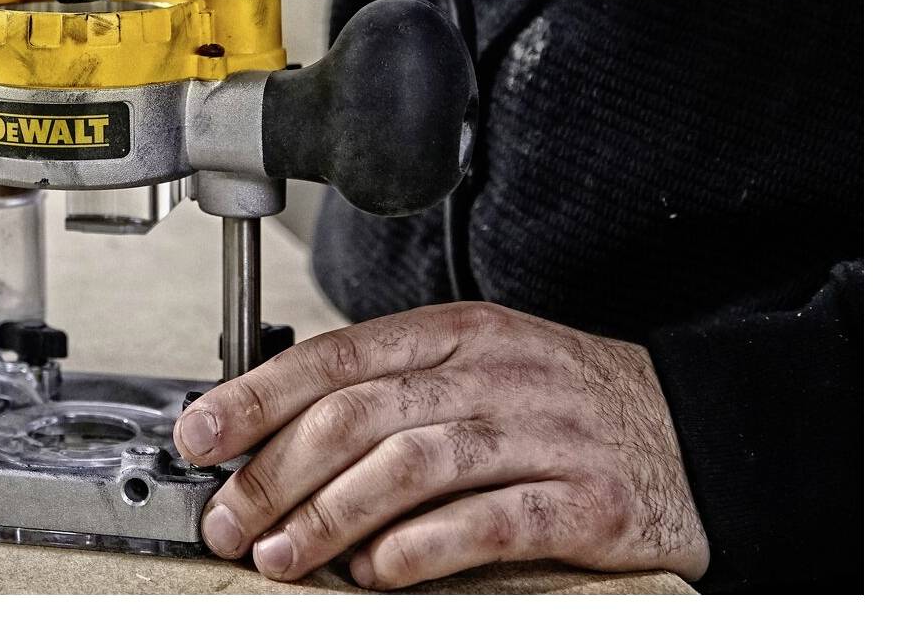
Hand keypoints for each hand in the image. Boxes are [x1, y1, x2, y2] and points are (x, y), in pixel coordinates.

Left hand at [171, 302, 709, 588]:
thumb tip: (276, 438)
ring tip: (282, 556)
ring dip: (331, 516)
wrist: (705, 435)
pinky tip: (378, 571)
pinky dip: (423, 549)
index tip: (198, 436)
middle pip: (358, 415)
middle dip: (274, 473)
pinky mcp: (588, 501)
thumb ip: (388, 393)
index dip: (254, 397)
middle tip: (228, 519)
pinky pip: (490, 523)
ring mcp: (543, 436)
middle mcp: (494, 374)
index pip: (332, 356)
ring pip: (411, 465)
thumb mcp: (477, 369)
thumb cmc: (568, 406)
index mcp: (456, 333)